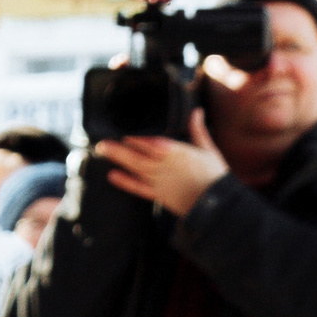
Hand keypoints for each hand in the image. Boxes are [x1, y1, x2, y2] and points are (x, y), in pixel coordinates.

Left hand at [97, 126, 228, 218]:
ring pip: (136, 168)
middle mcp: (165, 166)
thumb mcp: (208, 149)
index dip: (137, 138)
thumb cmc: (214, 175)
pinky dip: (125, 182)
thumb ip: (198, 130)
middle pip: (138, 156)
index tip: (123, 132)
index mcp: (178, 152)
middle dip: (119, 149)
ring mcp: (160, 182)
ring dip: (118, 160)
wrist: (216, 204)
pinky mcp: (159, 195)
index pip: (152, 143)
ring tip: (102, 151)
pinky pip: (139, 188)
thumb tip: (196, 111)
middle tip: (101, 143)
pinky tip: (112, 175)